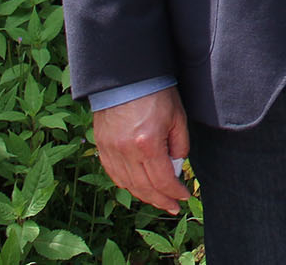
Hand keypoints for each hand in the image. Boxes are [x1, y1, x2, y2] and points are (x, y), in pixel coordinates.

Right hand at [93, 87, 190, 213]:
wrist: (126, 78)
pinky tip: (137, 187)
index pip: (163, 180)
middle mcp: (126, 152)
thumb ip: (180, 144)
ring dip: (144, 195)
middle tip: (173, 207)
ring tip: (158, 200)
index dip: (174, 192)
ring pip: (127, 184)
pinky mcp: (101, 147)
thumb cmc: (156, 93)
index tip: (183, 197)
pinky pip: (114, 174)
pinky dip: (126, 184)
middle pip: (144, 187)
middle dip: (161, 200)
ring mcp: (110, 151)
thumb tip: (177, 164)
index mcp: (147, 144)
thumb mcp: (177, 117)